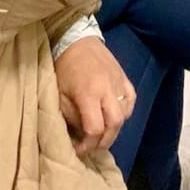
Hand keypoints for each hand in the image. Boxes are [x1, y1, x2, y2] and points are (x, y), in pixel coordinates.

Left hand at [54, 37, 135, 156]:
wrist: (76, 40)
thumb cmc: (63, 67)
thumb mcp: (58, 94)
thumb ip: (71, 115)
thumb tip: (80, 133)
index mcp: (88, 93)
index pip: (95, 128)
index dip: (88, 145)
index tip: (79, 150)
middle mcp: (107, 89)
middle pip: (114, 124)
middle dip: (104, 141)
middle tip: (93, 146)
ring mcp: (118, 82)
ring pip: (125, 114)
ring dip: (115, 129)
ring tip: (103, 133)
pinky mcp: (124, 77)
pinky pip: (131, 100)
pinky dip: (125, 112)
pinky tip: (115, 115)